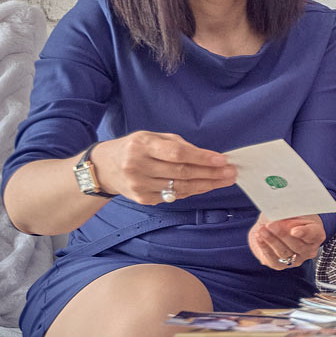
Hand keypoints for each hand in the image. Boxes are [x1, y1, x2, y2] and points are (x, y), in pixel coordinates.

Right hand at [91, 131, 235, 204]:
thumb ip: (177, 144)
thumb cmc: (134, 148)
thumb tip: (207, 156)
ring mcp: (139, 185)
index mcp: (142, 145)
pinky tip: (206, 186)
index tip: (222, 160)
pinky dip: (192, 191)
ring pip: (181, 187)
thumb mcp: (152, 137)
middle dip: (211, 173)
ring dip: (207, 184)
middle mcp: (138, 166)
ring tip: (225, 180)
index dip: (202, 157)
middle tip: (231, 172)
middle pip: (182, 173)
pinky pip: (174, 196)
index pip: (177, 153)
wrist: (104, 168)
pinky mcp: (143, 199)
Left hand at [249, 214, 324, 270]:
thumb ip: (288, 213)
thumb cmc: (287, 217)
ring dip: (272, 241)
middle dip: (282, 235)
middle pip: (297, 245)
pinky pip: (273, 259)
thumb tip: (279, 214)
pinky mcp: (280, 265)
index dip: (304, 233)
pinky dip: (265, 247)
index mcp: (316, 234)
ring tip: (262, 230)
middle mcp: (309, 250)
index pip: (313, 234)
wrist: (275, 227)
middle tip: (271, 224)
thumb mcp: (290, 211)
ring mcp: (296, 260)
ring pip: (284, 253)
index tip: (294, 231)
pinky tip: (259, 238)